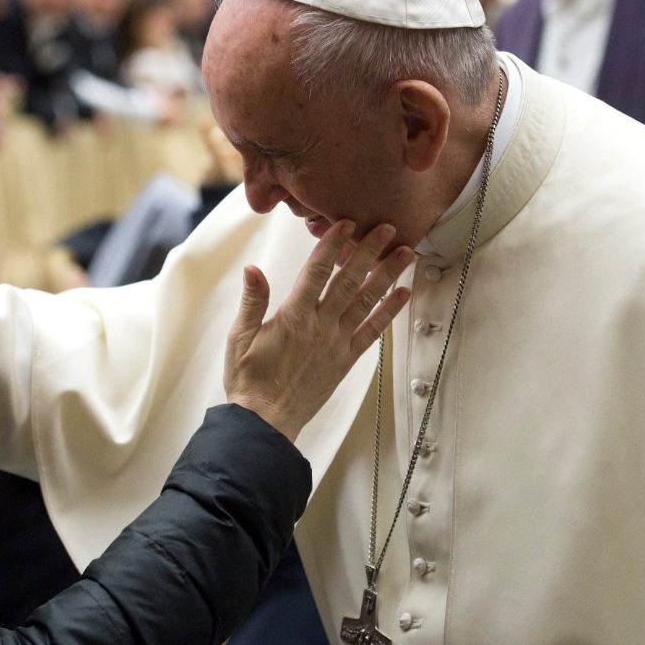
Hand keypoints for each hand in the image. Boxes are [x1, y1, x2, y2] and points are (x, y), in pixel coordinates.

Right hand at [224, 221, 413, 441]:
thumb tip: (252, 269)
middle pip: (349, 281)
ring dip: (387, 276)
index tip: (345, 223)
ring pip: (366, 302)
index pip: (316, 272)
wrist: (265, 420)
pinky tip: (402, 295)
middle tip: (388, 228)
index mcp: (293, 317)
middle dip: (369, 252)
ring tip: (405, 254)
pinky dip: (389, 313)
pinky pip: (372, 332)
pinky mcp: (345, 360)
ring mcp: (336, 343)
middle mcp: (320, 326)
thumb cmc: (249, 379)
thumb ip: (252, 301)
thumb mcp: (239, 337)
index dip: (332, 245)